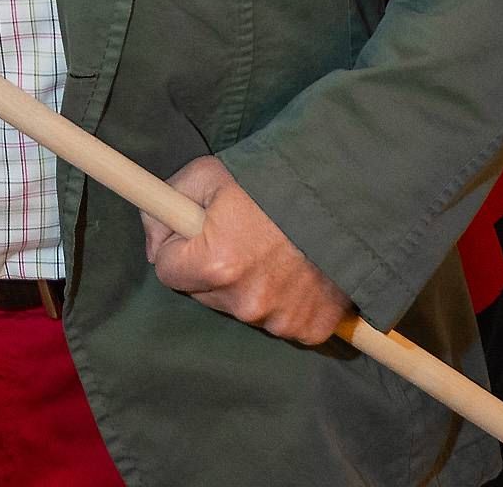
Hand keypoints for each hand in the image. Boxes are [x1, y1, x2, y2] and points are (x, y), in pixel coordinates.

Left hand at [140, 155, 350, 343]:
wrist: (347, 194)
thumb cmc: (273, 180)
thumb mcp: (206, 174)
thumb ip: (165, 204)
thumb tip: (155, 239)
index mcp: (214, 265)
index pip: (166, 270)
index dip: (176, 247)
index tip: (193, 231)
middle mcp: (245, 302)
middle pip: (204, 294)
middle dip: (211, 269)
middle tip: (239, 236)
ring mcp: (281, 320)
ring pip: (243, 309)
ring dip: (249, 287)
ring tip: (274, 251)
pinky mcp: (311, 329)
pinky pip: (282, 321)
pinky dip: (286, 302)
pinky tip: (298, 273)